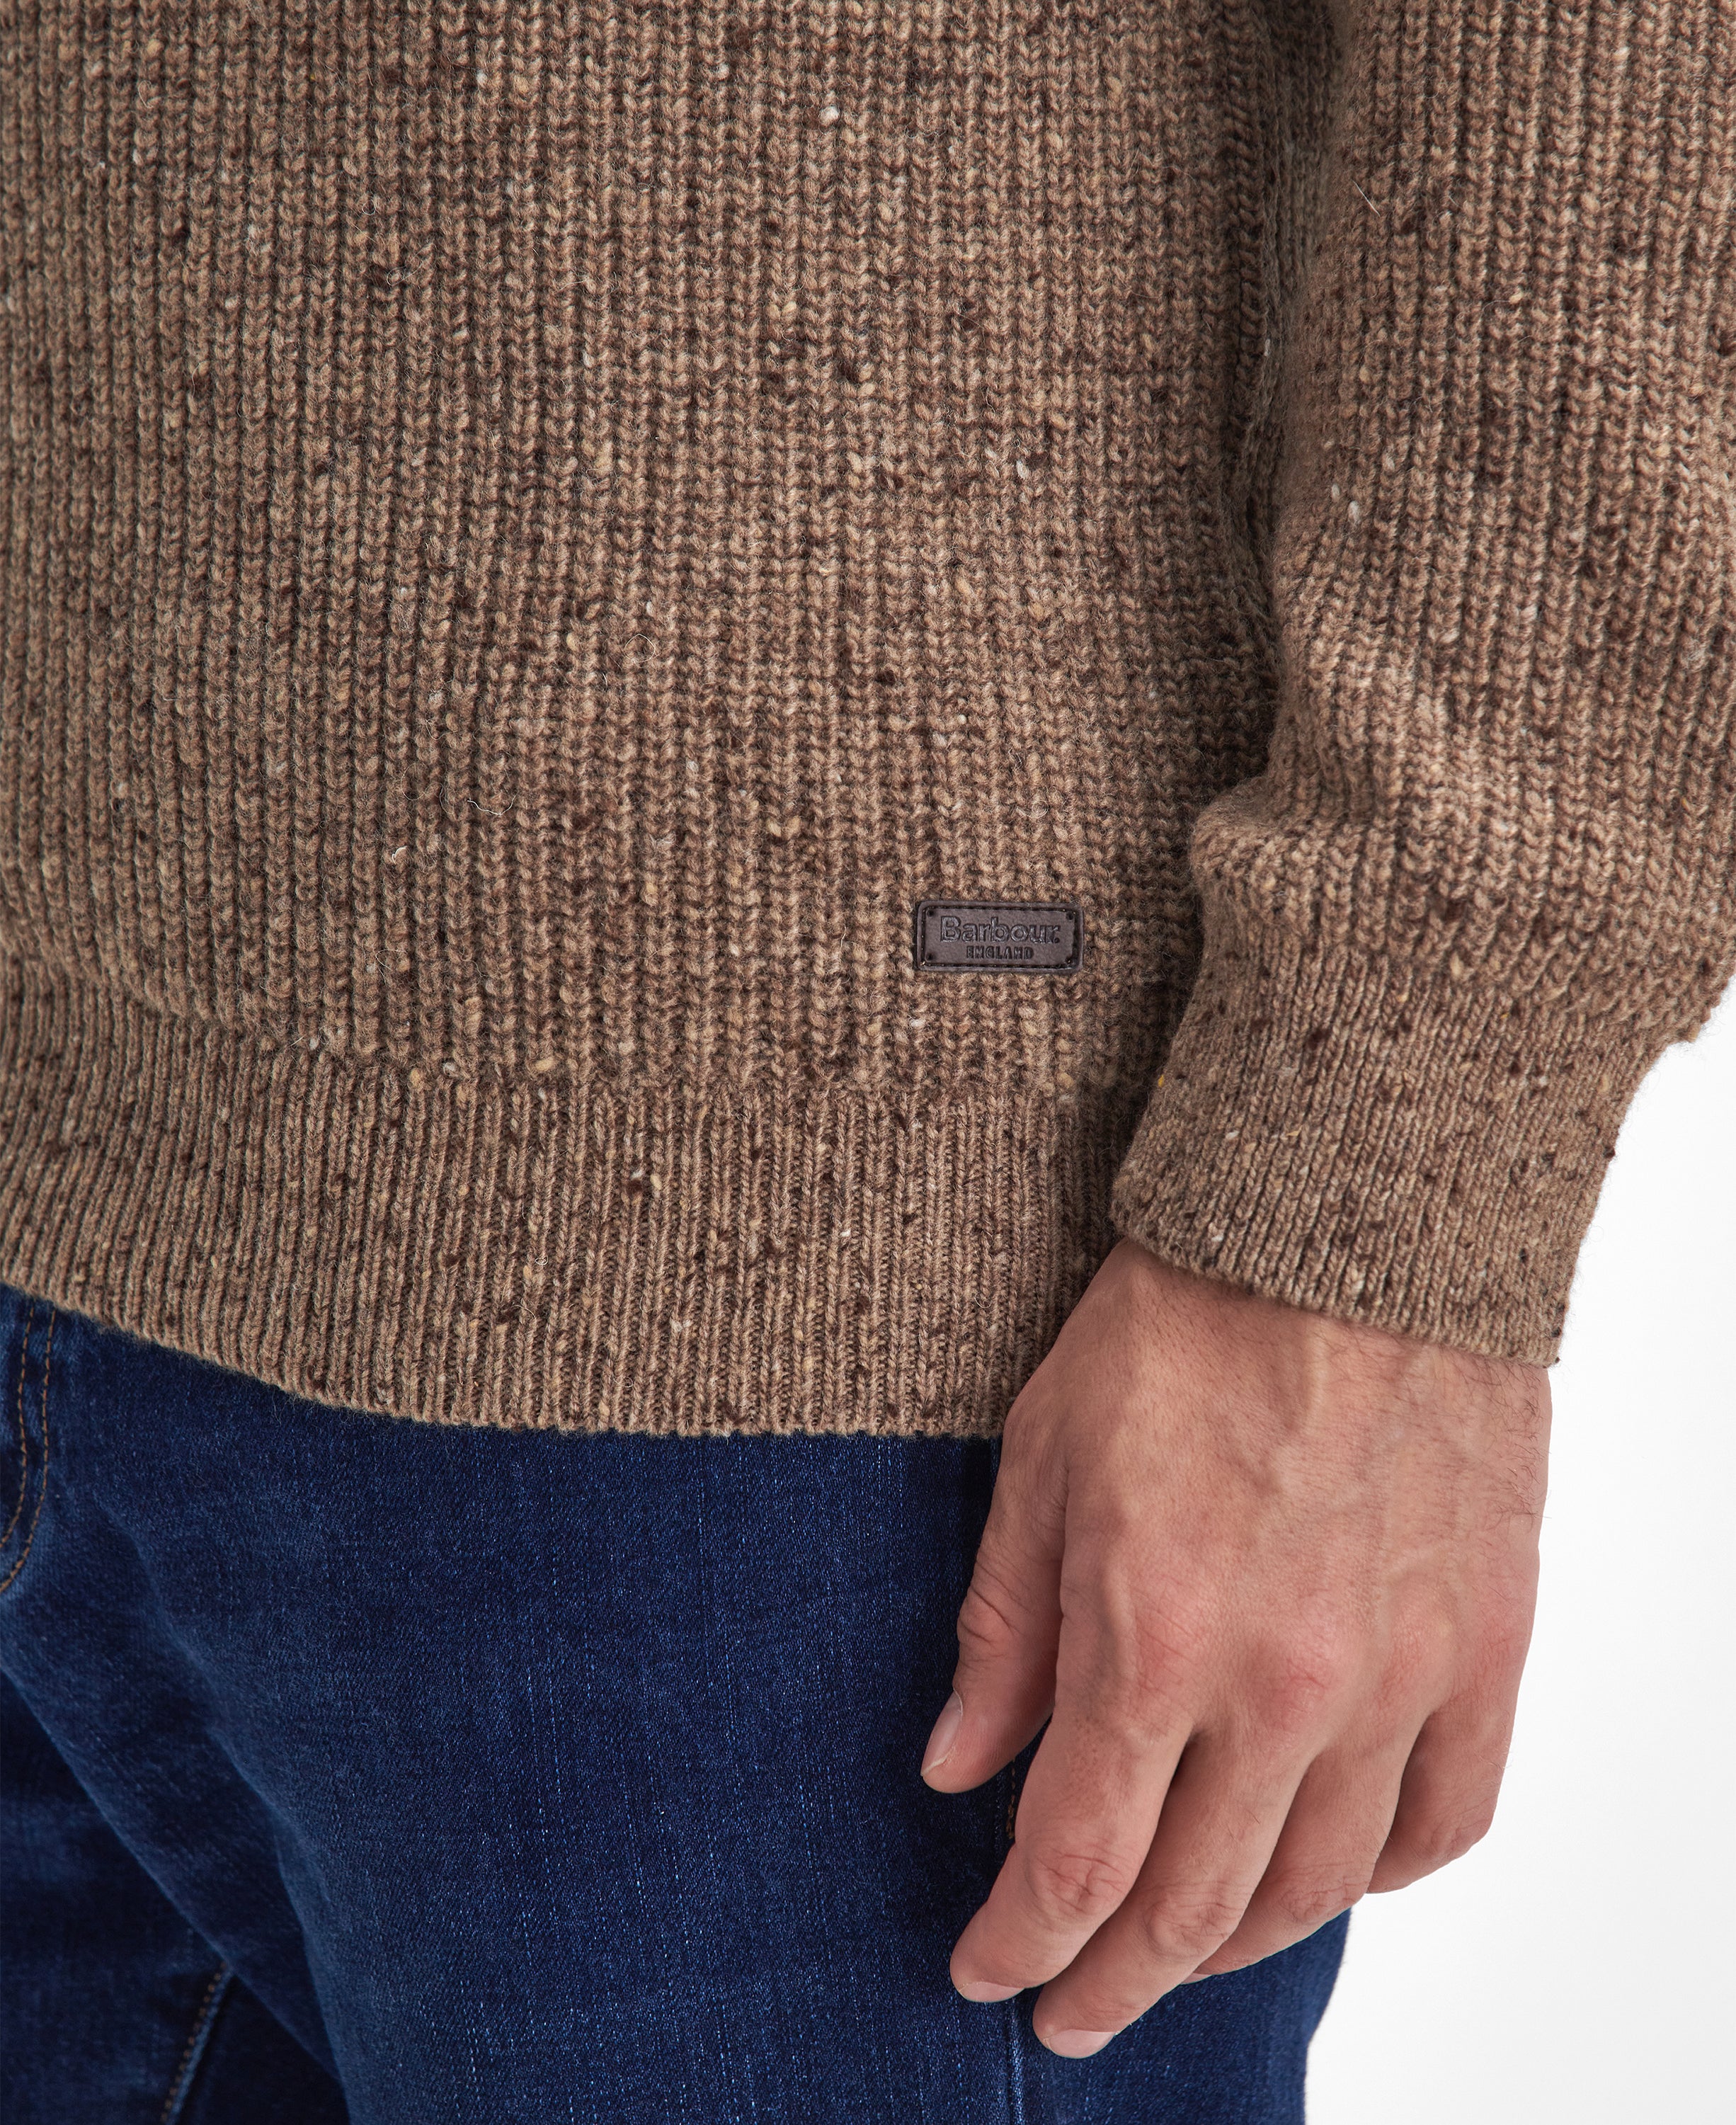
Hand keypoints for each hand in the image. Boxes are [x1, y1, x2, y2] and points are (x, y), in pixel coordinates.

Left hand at [920, 1238, 1549, 2055]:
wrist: (1343, 1219)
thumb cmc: (1182, 1319)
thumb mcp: (1041, 1460)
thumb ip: (1003, 1634)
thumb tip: (956, 1769)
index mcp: (1155, 1634)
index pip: (1075, 1859)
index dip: (1020, 1941)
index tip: (985, 1972)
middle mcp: (1285, 1682)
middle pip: (1192, 1904)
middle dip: (1113, 1978)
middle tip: (1069, 2007)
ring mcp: (1399, 1673)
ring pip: (1318, 1885)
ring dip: (1234, 1945)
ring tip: (1177, 1953)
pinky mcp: (1484, 1642)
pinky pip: (1447, 1816)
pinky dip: (1383, 1875)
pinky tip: (1329, 1872)